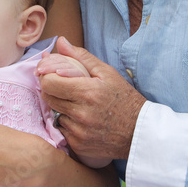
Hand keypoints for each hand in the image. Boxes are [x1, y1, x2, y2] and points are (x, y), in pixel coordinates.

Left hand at [36, 37, 145, 161]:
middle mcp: (81, 113)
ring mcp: (79, 132)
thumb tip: (60, 41)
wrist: (140, 133)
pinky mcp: (78, 145)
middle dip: (51, 89)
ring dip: (60, 106)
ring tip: (77, 103)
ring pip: (54, 113)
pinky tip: (81, 119)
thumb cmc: (124, 99)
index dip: (47, 75)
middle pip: (47, 97)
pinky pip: (62, 129)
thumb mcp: (107, 73)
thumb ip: (81, 57)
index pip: (49, 82)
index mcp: (87, 91)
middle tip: (63, 86)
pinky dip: (67, 122)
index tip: (53, 74)